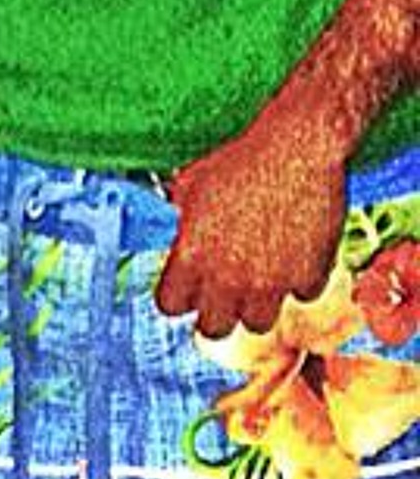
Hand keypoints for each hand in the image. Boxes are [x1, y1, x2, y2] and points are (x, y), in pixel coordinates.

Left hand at [160, 96, 353, 343]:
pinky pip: (302, 296)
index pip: (169, 306)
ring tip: (259, 282)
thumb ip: (182, 220)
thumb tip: (176, 226)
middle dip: (214, 316)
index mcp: (191, 257)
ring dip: (258, 306)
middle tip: (222, 299)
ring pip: (258, 324)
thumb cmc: (241, 161)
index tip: (185, 290)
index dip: (176, 298)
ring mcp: (271, 281)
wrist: (296, 148)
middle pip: (212, 330)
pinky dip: (300, 283)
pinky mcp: (310, 274)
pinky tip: (296, 260)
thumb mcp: (193, 186)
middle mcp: (227, 277)